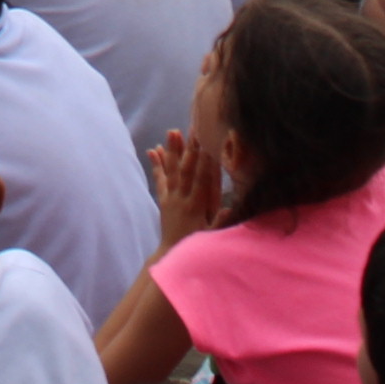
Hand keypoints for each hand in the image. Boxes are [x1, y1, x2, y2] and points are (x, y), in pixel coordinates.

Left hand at [149, 127, 224, 249]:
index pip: (202, 181)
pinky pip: (160, 179)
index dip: (205, 163)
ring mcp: (171, 198)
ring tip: (172, 131)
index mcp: (196, 207)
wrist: (171, 254)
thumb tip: (230, 209)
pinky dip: (157, 164)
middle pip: (186, 171)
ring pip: (172, 171)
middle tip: (192, 130)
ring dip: (172, 150)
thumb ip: (219, 222)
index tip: (208, 145)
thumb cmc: (196, 245)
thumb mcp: (211, 237)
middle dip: (190, 149)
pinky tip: (154, 149)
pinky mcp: (163, 199)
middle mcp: (181, 199)